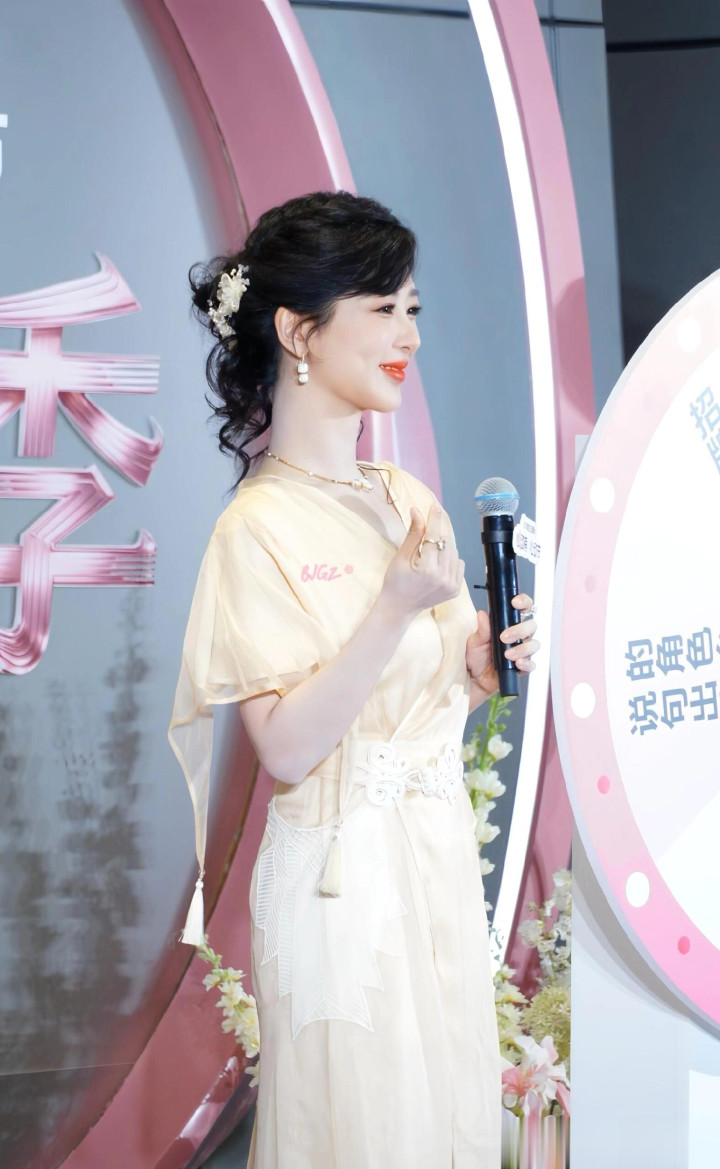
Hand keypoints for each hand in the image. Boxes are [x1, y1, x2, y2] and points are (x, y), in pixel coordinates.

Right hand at [380, 504, 464, 619]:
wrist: (399, 608)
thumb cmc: (395, 582)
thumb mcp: (401, 557)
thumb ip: (413, 534)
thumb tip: (417, 511)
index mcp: (427, 568)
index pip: (434, 536)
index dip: (434, 519)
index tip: (435, 506)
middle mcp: (443, 577)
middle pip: (446, 543)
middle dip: (439, 533)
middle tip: (431, 528)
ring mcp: (451, 584)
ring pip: (454, 552)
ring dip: (444, 546)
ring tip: (431, 550)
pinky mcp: (456, 589)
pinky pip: (459, 565)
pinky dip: (451, 559)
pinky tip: (438, 562)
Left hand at [465, 593, 538, 705]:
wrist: (473, 679)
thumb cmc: (475, 656)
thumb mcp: (475, 641)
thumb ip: (482, 629)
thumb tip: (483, 614)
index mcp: (508, 624)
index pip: (523, 609)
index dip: (524, 602)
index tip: (515, 603)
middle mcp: (518, 636)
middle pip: (531, 626)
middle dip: (520, 630)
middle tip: (504, 637)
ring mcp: (522, 651)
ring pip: (534, 644)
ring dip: (522, 648)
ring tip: (508, 654)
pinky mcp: (522, 667)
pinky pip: (532, 664)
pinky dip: (527, 663)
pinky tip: (518, 663)